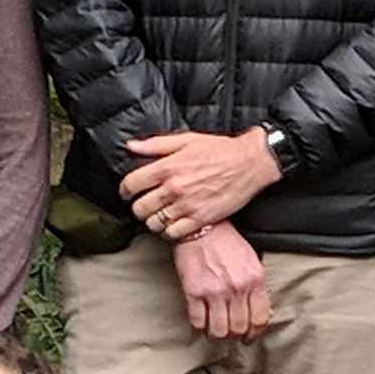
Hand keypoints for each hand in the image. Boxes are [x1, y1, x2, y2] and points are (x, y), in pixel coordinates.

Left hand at [122, 127, 283, 243]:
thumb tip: (131, 146)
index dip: (125, 190)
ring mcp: (187, 205)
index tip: (127, 192)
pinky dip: (169, 231)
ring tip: (158, 215)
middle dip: (138, 207)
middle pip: (140, 208)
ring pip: (154, 223)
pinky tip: (173, 223)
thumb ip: (156, 144)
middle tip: (144, 205)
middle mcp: (174, 188)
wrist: (249, 163)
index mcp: (167, 167)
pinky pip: (174, 233)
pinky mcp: (201, 218)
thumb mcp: (186, 140)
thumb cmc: (220, 150)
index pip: (131, 184)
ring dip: (153, 221)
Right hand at [171, 223, 271, 340]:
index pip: (260, 319)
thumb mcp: (252, 261)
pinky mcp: (193, 291)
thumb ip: (258, 288)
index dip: (254, 334)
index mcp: (255, 279)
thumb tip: (264, 314)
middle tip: (230, 333)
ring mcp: (215, 290)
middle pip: (238, 328)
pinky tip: (201, 322)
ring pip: (219, 331)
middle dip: (234, 336)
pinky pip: (197, 322)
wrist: (201, 228)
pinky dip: (199, 327)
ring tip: (215, 329)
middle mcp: (237, 287)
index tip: (248, 337)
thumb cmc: (227, 243)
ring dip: (216, 334)